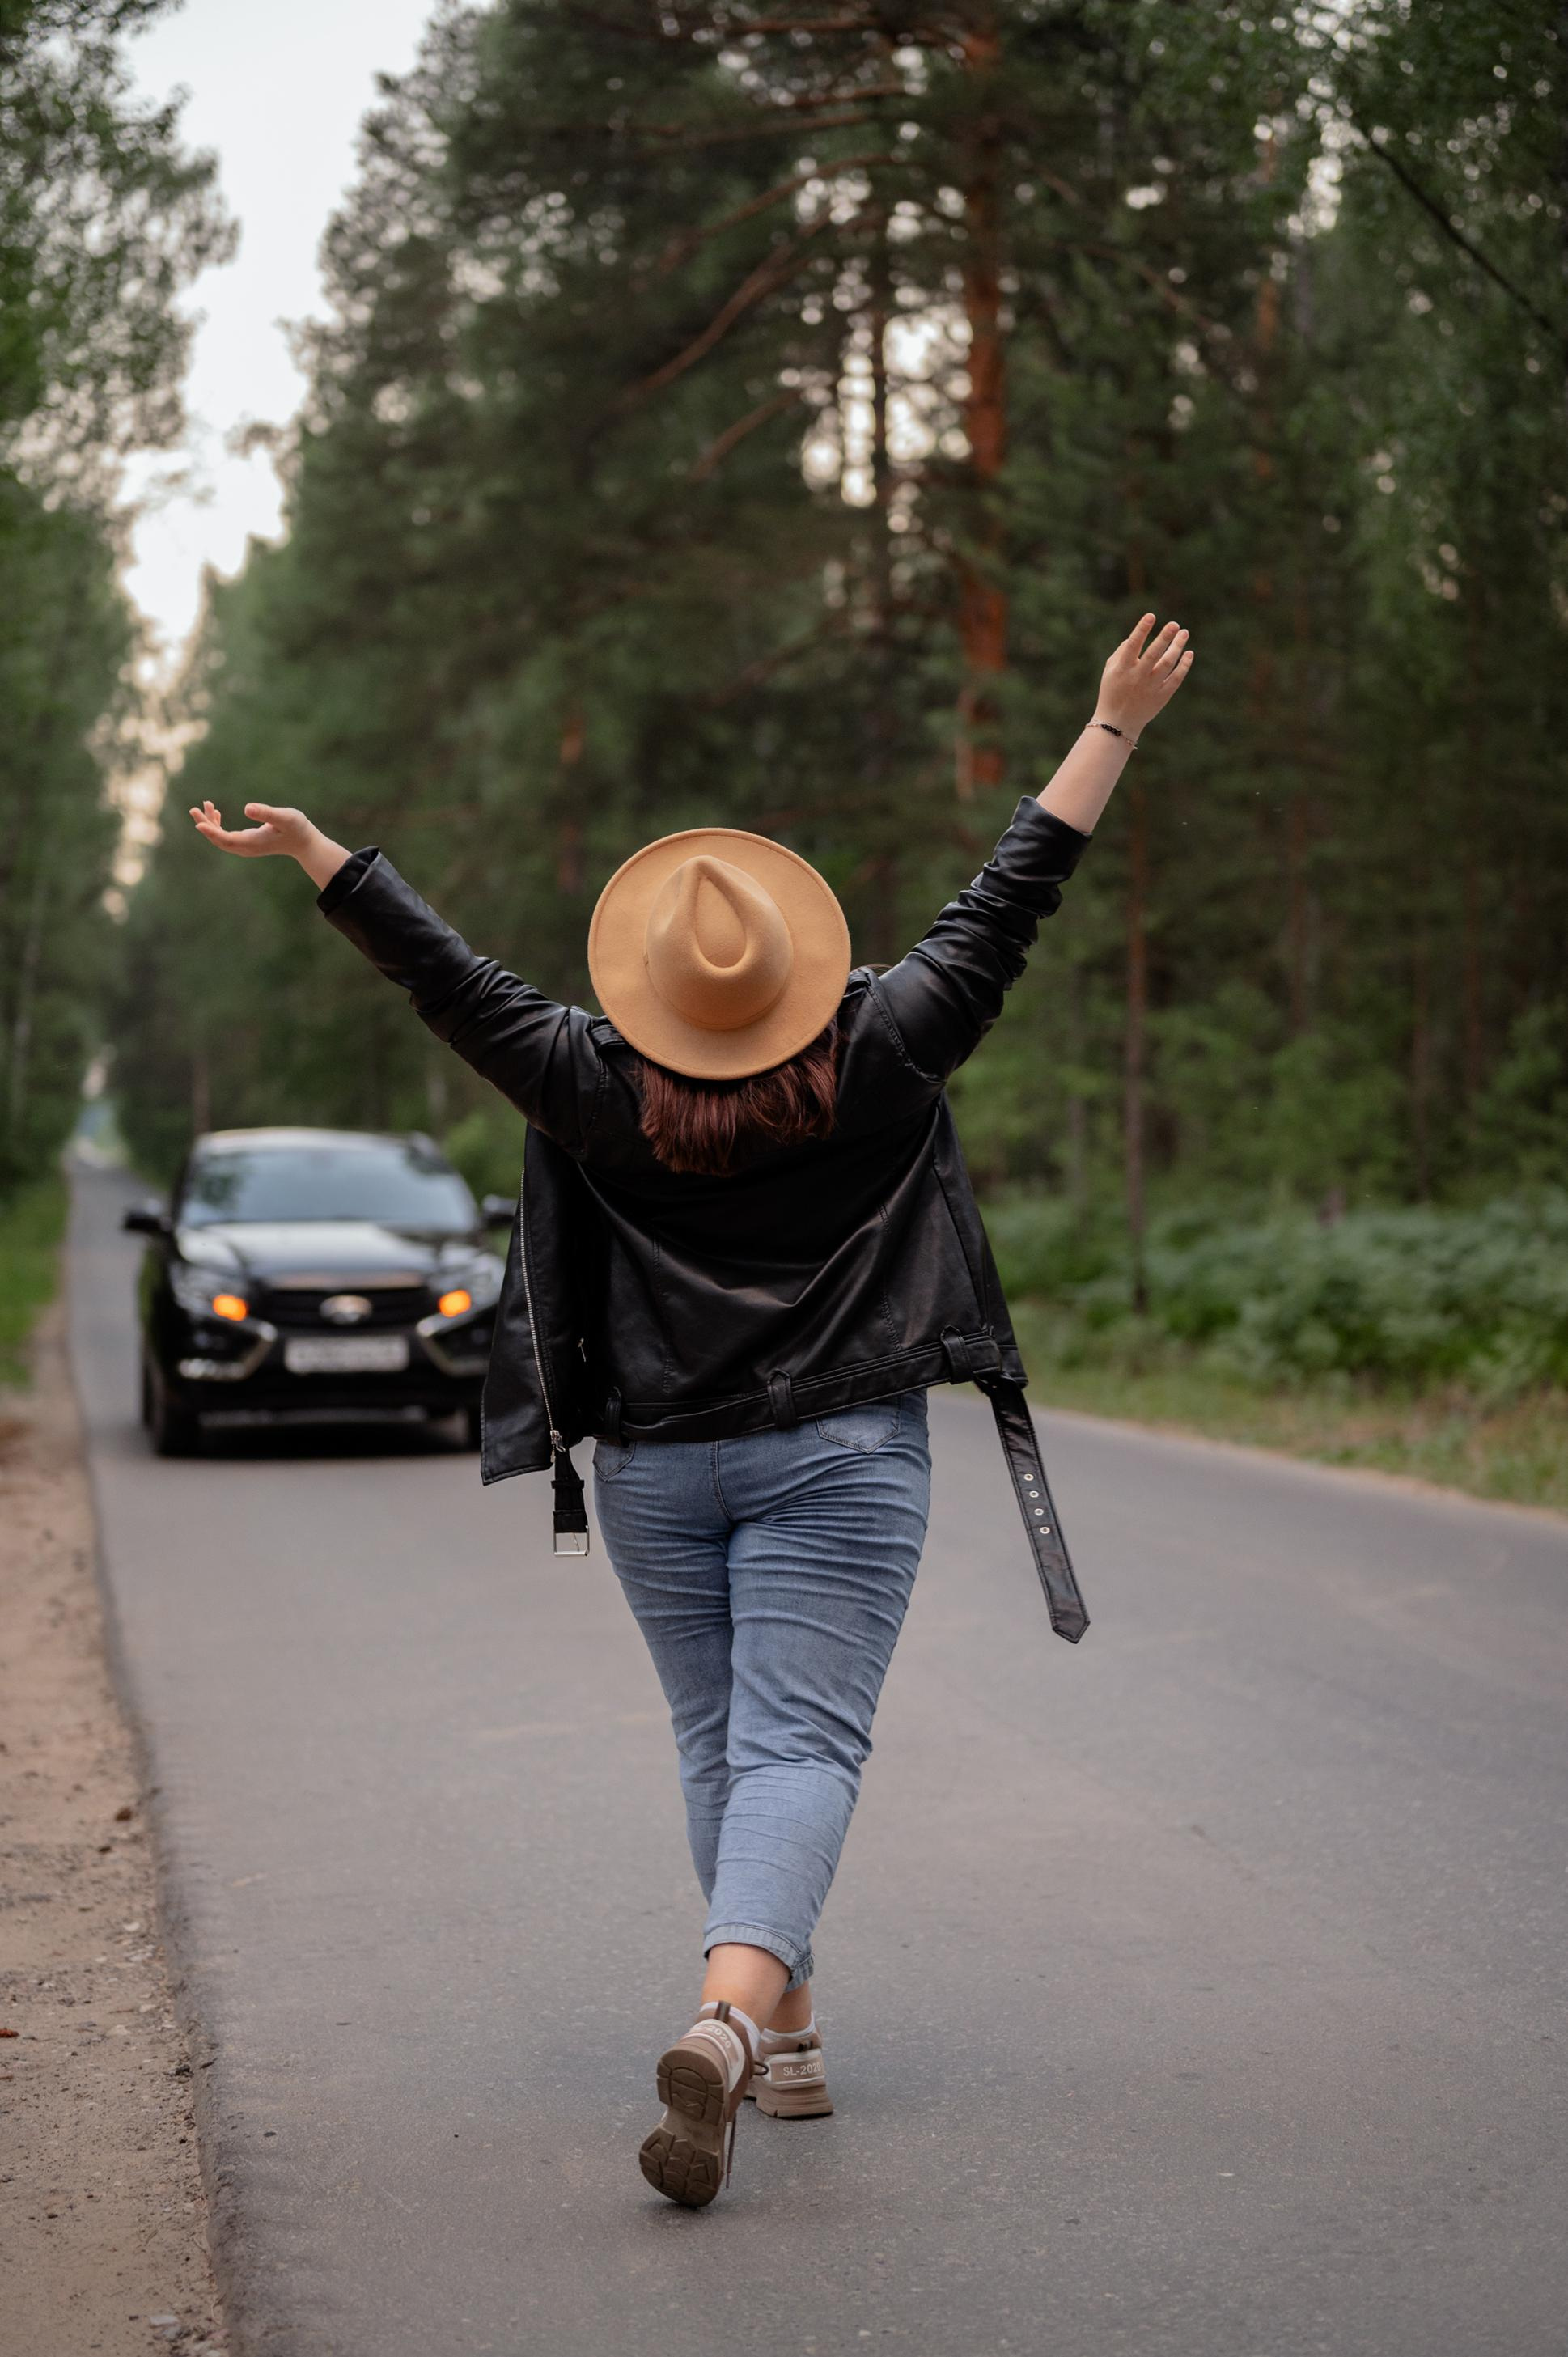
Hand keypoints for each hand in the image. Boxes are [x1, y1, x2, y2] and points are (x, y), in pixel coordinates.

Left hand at [188, 799, 350, 891]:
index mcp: (253, 843)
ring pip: (221, 839)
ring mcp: (246, 847)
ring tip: (204, 805)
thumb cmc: (297, 828)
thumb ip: (267, 813)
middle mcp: (246, 848)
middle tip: (193, 809)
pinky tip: (216, 813)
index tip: (198, 823)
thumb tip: (247, 808)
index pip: (226, 840)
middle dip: (205, 825)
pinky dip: (217, 826)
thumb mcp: (285, 817)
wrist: (304, 843)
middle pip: (219, 840)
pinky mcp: (247, 843)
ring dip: (210, 824)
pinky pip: (226, 837)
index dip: (211, 832)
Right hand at [1093, 614, 1193, 739]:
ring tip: (1184, 633)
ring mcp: (1150, 687)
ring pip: (1168, 664)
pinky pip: (1176, 679)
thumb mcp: (1110, 671)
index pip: (1133, 645)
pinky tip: (1188, 653)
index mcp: (1122, 669)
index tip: (1151, 616)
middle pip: (1154, 653)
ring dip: (1177, 647)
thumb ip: (1121, 652)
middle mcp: (1137, 677)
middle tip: (1174, 624)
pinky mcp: (1161, 697)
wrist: (1117, 723)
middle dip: (1165, 637)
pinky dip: (1184, 665)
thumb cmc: (1112, 692)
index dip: (1142, 629)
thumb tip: (1134, 636)